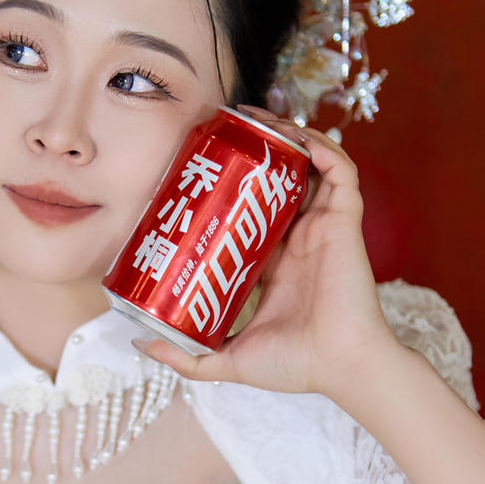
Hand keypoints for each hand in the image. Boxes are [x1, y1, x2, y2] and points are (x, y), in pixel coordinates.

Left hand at [137, 106, 401, 398]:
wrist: (341, 366)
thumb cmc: (296, 365)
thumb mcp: (229, 360)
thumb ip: (187, 357)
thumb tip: (140, 345)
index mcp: (273, 261)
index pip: (246, 211)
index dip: (225, 187)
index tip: (194, 171)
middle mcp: (297, 237)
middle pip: (274, 178)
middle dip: (252, 149)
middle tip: (222, 129)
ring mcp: (322, 225)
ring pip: (307, 164)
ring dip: (286, 136)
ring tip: (255, 117)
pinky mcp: (345, 219)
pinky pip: (340, 171)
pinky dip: (323, 148)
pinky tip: (298, 136)